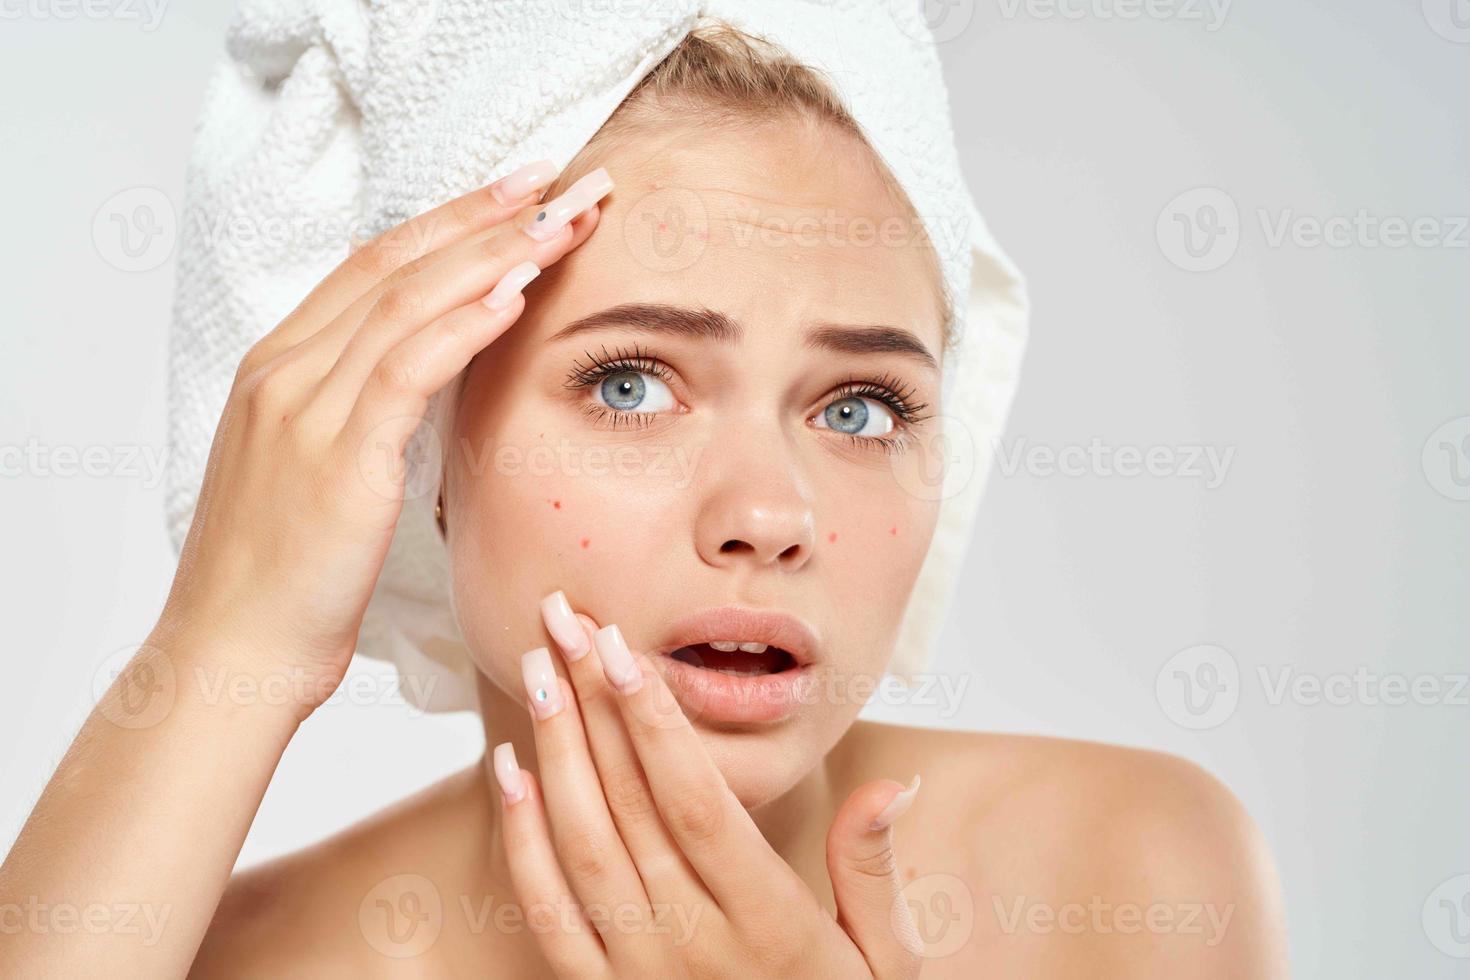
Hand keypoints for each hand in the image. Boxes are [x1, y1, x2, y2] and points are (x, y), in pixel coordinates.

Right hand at [155, 163, 613, 711]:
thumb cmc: (282, 578)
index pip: (375, 266)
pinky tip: (517, 292)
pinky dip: (465, 324)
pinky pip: (408, 368)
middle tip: (562, 178)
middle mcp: (286, 370)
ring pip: (408, 300)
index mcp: (280, 368)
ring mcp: (303, 407)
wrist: (231, 654)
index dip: (451, 221)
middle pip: (398, 264)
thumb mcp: (318, 473)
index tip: (519, 192)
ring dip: (496, 253)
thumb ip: (362, 413)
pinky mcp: (335, 456)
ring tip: (564, 220)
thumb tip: (429, 381)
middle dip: (486, 215)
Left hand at [490, 591, 924, 978]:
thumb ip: (875, 872)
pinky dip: (520, 841)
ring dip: (555, 752)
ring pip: (584, 846)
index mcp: (769, 925)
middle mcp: (695, 947)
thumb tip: (894, 784)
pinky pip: (550, 914)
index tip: (624, 646)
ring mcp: (640, 976)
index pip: (698, 803)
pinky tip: (508, 770)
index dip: (655, 722)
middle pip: (630, 806)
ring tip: (536, 668)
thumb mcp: (888, 962)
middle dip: (593, 703)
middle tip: (562, 620)